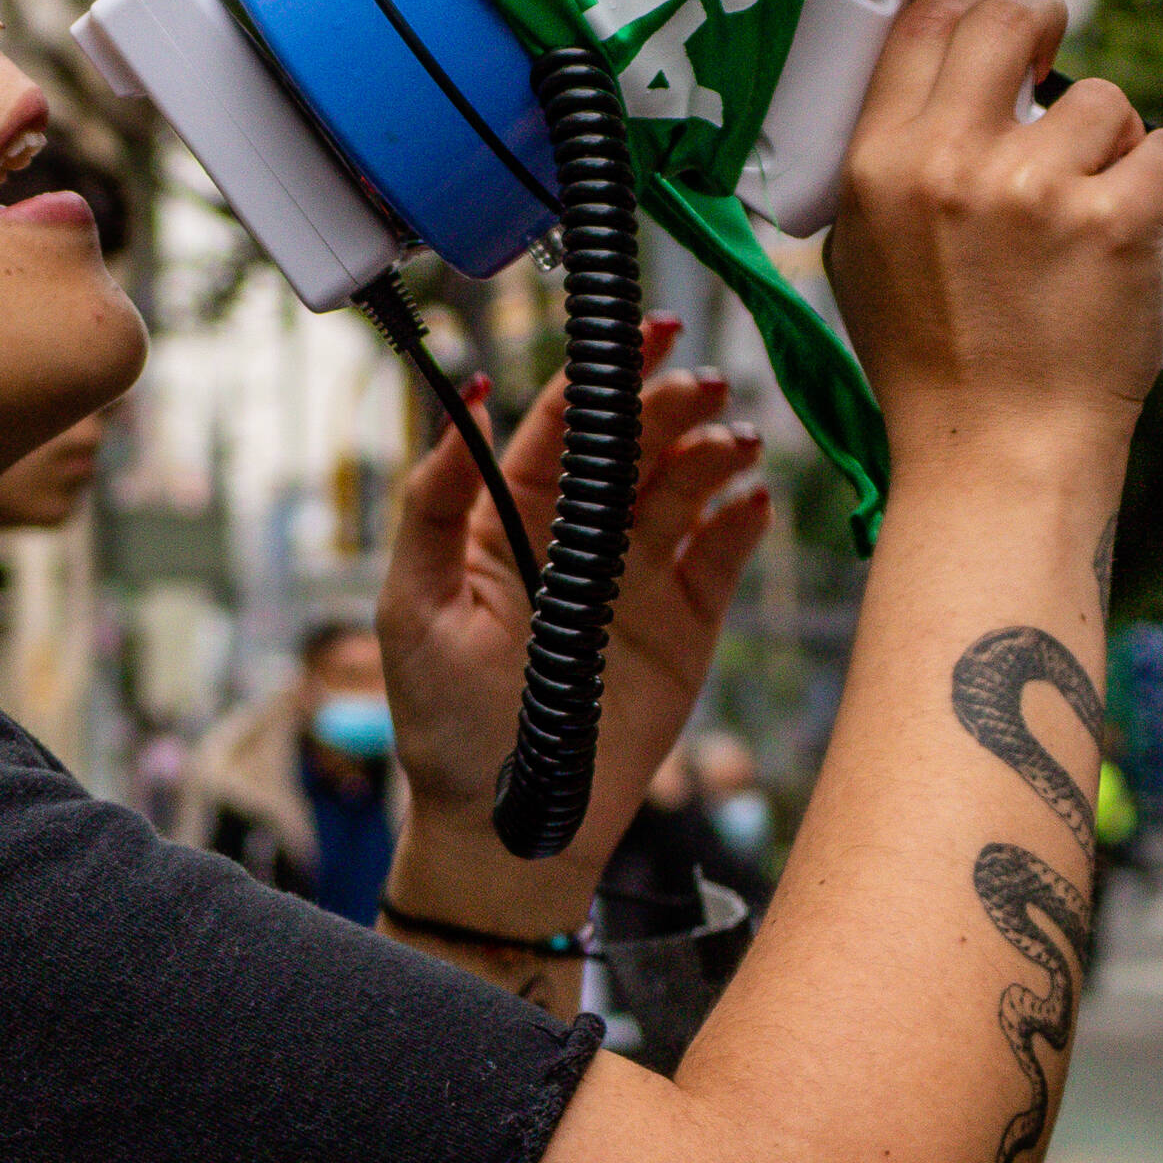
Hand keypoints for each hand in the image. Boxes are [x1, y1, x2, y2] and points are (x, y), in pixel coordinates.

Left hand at [375, 317, 773, 842]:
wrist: (504, 826)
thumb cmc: (441, 719)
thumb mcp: (412, 601)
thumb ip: (434, 500)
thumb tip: (463, 392)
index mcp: (511, 518)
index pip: (562, 429)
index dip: (599, 378)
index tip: (639, 336)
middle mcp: (579, 537)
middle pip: (633, 448)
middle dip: (666, 405)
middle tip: (698, 384)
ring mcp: (637, 578)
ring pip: (684, 489)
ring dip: (711, 454)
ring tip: (732, 440)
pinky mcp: (685, 625)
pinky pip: (721, 557)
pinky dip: (741, 523)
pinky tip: (750, 500)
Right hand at [824, 0, 1162, 478]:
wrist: (994, 456)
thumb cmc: (930, 368)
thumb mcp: (862, 257)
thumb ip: (889, 169)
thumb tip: (936, 94)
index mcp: (877, 167)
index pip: (922, 25)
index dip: (968, 2)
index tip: (995, 17)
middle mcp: (947, 164)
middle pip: (1007, 22)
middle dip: (1043, 20)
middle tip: (1057, 45)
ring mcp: (1033, 190)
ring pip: (1103, 100)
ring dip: (1115, 138)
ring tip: (1100, 196)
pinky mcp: (1115, 222)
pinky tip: (1154, 215)